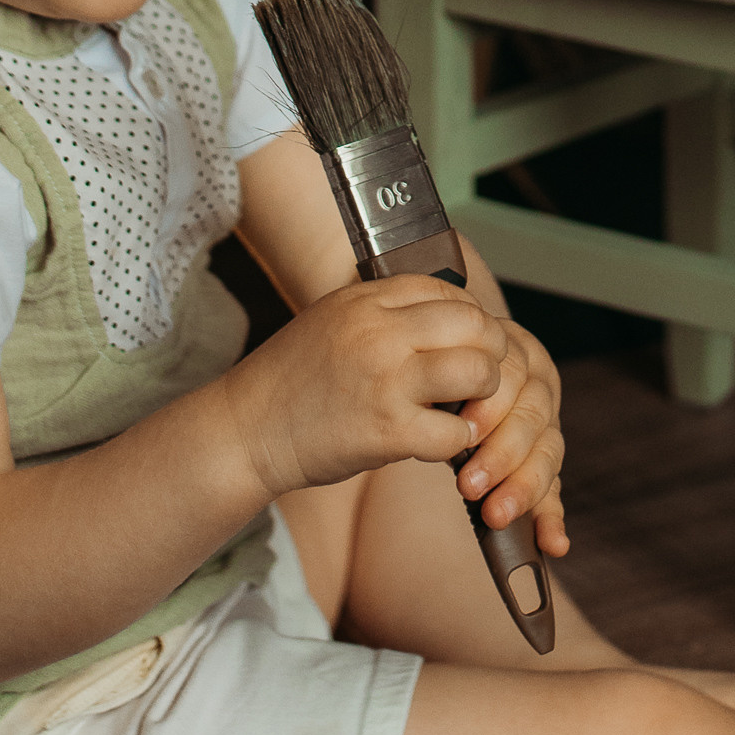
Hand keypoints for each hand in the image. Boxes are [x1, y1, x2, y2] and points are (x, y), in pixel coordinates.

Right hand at [222, 274, 511, 505]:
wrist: (245, 430)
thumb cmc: (293, 381)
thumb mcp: (334, 322)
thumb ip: (385, 314)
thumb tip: (450, 318)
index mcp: (365, 299)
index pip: (449, 291)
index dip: (470, 320)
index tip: (467, 345)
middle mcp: (378, 331)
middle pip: (476, 325)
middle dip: (490, 354)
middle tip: (479, 380)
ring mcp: (384, 380)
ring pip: (477, 373)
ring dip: (482, 397)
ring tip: (463, 411)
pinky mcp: (386, 429)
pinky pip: (454, 433)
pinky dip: (456, 443)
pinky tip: (438, 443)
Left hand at [452, 309, 569, 558]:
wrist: (443, 376)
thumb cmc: (438, 376)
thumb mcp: (442, 369)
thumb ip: (445, 381)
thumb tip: (432, 397)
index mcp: (515, 355)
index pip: (515, 381)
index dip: (493, 411)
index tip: (466, 436)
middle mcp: (537, 388)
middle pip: (533, 419)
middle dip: (502, 455)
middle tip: (468, 484)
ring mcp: (545, 425)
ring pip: (547, 454)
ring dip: (523, 488)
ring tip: (494, 515)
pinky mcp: (544, 462)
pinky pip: (553, 490)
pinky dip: (552, 518)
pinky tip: (553, 543)